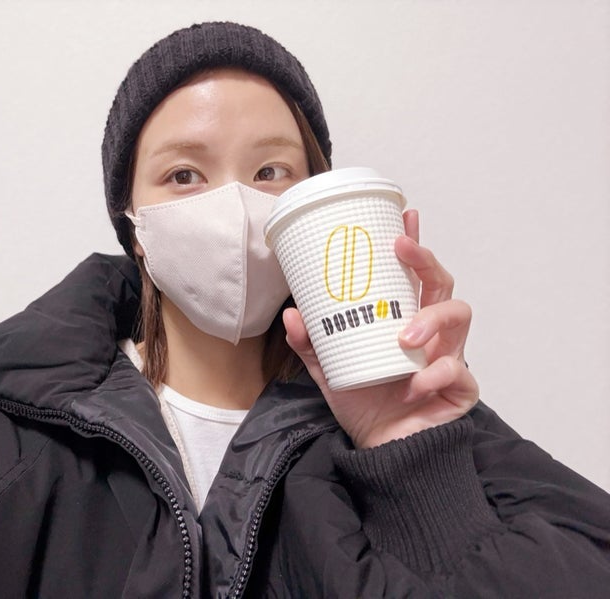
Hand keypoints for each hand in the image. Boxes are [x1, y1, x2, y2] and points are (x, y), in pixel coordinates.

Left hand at [283, 210, 478, 447]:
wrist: (380, 450)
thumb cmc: (363, 404)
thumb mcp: (329, 370)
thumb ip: (312, 344)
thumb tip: (291, 313)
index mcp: (404, 320)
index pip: (412, 275)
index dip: (414, 244)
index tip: (404, 216)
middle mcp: (431, 333)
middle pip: (441, 283)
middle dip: (425, 260)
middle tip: (402, 250)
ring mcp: (449, 356)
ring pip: (459, 316)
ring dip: (432, 319)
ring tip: (405, 338)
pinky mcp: (459, 387)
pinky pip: (457, 371)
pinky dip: (433, 375)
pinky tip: (411, 387)